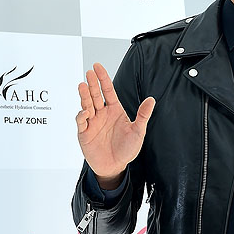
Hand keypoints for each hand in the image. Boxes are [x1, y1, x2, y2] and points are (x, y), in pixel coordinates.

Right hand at [76, 62, 154, 180]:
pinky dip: (81, 115)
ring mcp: (92, 122)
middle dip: (93, 83)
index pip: (108, 91)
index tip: (97, 66)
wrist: (115, 166)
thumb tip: (152, 100)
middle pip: (96, 95)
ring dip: (84, 95)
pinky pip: (81, 121)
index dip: (103, 79)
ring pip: (86, 104)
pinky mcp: (84, 133)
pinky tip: (85, 112)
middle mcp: (102, 113)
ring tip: (82, 86)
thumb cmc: (126, 149)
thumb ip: (143, 115)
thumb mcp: (138, 132)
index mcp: (114, 110)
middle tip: (90, 72)